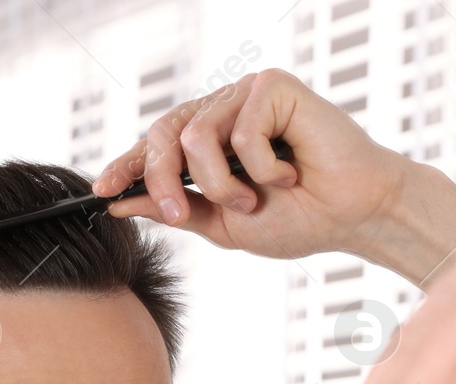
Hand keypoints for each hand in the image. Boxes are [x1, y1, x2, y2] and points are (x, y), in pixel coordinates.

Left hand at [92, 68, 455, 275]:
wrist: (355, 216)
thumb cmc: (301, 218)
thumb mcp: (226, 224)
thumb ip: (178, 210)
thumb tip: (121, 202)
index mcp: (211, 140)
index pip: (155, 145)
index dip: (126, 165)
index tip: (100, 193)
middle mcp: (224, 110)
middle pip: (163, 135)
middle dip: (163, 179)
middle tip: (181, 213)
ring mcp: (247, 95)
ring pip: (196, 136)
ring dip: (223, 182)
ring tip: (258, 197)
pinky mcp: (273, 87)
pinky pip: (240, 131)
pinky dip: (263, 166)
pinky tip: (292, 170)